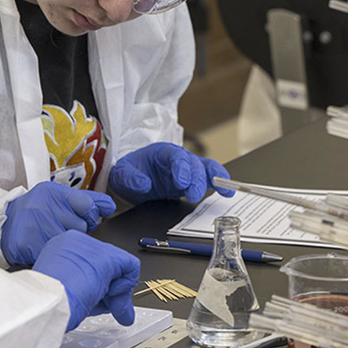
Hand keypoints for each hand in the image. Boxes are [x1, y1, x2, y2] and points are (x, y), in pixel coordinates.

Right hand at [1, 181, 115, 265]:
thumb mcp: (58, 198)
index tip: (80, 216)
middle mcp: (44, 207)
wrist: (1, 223)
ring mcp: (36, 227)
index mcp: (53, 194)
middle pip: (81, 227)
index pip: (88, 206)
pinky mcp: (29, 245)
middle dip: (73, 230)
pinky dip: (50, 254)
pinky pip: (53, 255)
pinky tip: (40, 247)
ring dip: (62, 245)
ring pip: (69, 243)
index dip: (89, 214)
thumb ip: (86, 202)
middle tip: (56, 227)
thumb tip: (110, 207)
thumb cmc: (35, 211)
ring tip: (47, 237)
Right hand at [32, 231, 139, 330]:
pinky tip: (112, 299)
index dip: (96, 284)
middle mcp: (75, 241)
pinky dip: (125, 287)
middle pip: (105, 263)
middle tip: (106, 307)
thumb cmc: (48, 301)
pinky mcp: (107, 256)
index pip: (90, 262)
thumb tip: (107, 296)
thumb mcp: (63, 289)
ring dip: (117, 292)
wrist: (47, 304)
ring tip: (104, 307)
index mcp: (59, 247)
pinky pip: (130, 267)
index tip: (93, 299)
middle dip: (109, 288)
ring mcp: (91, 246)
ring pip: (118, 266)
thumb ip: (85, 286)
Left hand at [109, 142, 235, 204]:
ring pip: (206, 169)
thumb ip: (129, 178)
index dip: (181, 168)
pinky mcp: (192, 181)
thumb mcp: (120, 174)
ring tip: (223, 191)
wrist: (131, 178)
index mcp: (161, 152)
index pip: (175, 157)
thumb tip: (143, 184)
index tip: (182, 182)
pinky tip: (227, 192)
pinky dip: (219, 184)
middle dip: (196, 179)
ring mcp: (187, 169)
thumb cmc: (128, 172)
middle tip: (193, 194)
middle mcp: (178, 158)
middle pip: (193, 164)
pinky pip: (209, 179)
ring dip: (214, 180)